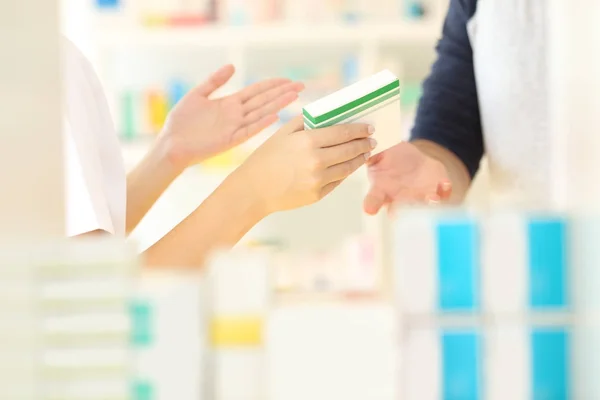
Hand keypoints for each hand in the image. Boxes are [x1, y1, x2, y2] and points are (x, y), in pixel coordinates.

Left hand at [159, 64, 303, 169]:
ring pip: (260, 113)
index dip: (272, 85)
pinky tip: (274, 116)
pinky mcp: (229, 140)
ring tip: (294, 96)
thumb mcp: (197, 95)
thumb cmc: (181, 122)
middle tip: (301, 85)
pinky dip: (261, 123)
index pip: (256, 92)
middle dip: (282, 93)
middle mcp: (235, 115)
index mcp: (229, 103)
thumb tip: (233, 66)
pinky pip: (248, 131)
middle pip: (263, 100)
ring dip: (277, 104)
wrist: (170, 144)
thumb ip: (214, 81)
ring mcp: (234, 128)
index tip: (288, 80)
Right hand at [236, 117, 376, 214]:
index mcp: (308, 141)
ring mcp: (318, 179)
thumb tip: (327, 115)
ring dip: (359, 159)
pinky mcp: (318, 194)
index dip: (359, 129)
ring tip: (364, 153)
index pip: (343, 133)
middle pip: (350, 150)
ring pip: (348, 167)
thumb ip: (305, 122)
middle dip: (364, 144)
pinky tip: (348, 166)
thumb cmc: (266, 158)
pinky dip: (345, 172)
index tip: (369, 127)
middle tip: (372, 140)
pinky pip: (338, 181)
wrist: (253, 190)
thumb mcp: (282, 133)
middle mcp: (316, 160)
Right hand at [363, 142, 451, 214]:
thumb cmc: (389, 160)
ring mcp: (419, 200)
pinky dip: (444, 191)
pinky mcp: (436, 194)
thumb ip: (374, 157)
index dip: (371, 205)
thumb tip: (367, 154)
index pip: (373, 200)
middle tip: (407, 208)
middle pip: (401, 210)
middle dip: (406, 210)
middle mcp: (399, 200)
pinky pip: (442, 196)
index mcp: (381, 191)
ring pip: (423, 207)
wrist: (410, 161)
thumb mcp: (379, 155)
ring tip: (433, 198)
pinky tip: (444, 184)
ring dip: (429, 204)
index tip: (369, 209)